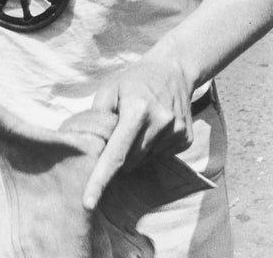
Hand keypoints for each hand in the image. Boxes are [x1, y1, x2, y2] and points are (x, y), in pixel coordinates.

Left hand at [82, 53, 193, 209]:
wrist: (173, 69)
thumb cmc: (134, 79)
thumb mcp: (109, 89)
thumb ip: (96, 117)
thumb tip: (87, 147)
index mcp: (137, 110)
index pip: (115, 154)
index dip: (99, 180)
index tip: (87, 203)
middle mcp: (159, 123)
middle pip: (129, 161)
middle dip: (118, 156)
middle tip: (118, 134)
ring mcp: (175, 133)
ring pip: (145, 160)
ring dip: (136, 151)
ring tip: (138, 125)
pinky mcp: (185, 139)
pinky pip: (160, 156)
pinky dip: (151, 148)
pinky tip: (154, 127)